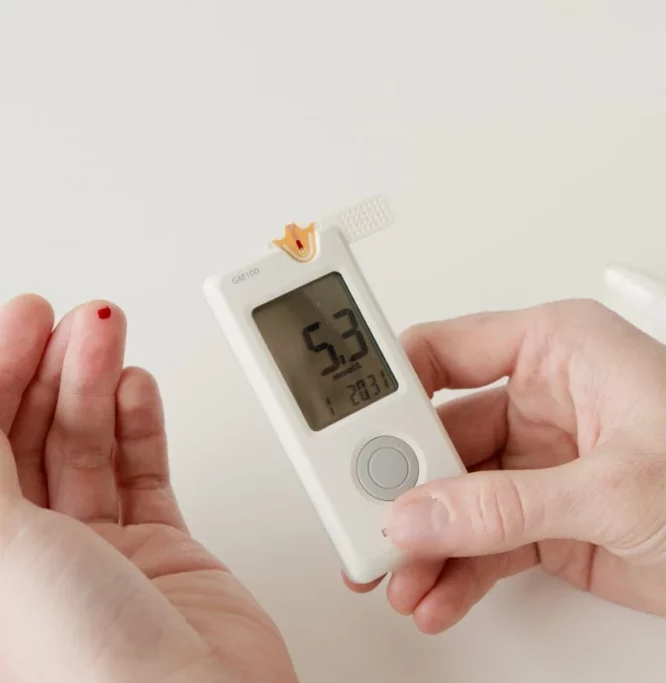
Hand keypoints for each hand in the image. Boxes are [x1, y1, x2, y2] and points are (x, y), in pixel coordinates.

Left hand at [0, 295, 297, 682]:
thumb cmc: (88, 664)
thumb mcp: (4, 549)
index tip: (24, 320)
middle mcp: (31, 557)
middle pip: (28, 441)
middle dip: (49, 369)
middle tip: (73, 318)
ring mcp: (97, 555)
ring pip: (90, 449)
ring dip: (97, 386)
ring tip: (109, 335)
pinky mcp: (162, 553)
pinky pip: (144, 475)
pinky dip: (142, 426)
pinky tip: (137, 388)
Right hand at [350, 299, 665, 637]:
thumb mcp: (616, 485)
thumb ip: (507, 504)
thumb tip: (422, 512)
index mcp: (560, 351)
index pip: (444, 351)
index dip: (384, 382)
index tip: (334, 414)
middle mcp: (546, 402)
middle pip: (437, 434)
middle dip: (396, 481)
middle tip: (356, 515)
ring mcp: (548, 466)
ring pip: (456, 496)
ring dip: (423, 537)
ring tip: (395, 573)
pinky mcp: (558, 521)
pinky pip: (486, 542)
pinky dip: (457, 570)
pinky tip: (437, 594)